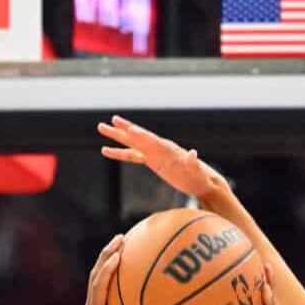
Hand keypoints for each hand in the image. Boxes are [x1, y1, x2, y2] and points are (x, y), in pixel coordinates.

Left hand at [81, 234, 141, 304]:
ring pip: (97, 278)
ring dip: (107, 259)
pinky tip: (126, 265)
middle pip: (95, 275)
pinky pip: (104, 286)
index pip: (99, 287)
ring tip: (121, 243)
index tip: (118, 256)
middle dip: (106, 254)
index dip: (107, 270)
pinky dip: (112, 272)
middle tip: (120, 238)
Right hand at [97, 116, 225, 199]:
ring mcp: (155, 154)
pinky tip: (105, 150)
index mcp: (169, 150)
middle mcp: (160, 148)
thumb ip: (193, 163)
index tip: (129, 129)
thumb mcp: (198, 172)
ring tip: (102, 127)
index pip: (152, 141)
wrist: (203, 183)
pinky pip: (132, 156)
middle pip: (138, 137)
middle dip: (124, 130)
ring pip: (132, 144)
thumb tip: (192, 153)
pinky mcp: (152, 161)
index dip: (141, 136)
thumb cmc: (201, 178)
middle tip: (110, 121)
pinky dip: (119, 153)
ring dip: (118, 136)